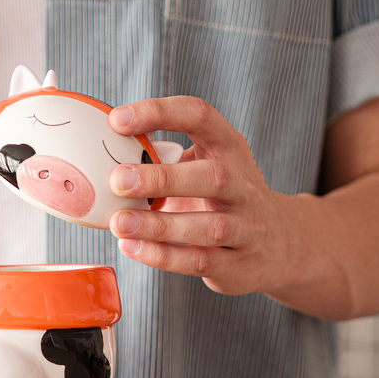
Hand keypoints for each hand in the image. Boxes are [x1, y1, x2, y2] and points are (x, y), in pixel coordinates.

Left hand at [107, 97, 298, 296]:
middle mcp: (242, 186)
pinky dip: (162, 256)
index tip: (116, 120)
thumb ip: (164, 156)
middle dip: (162, 178)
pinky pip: (198, 261)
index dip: (160, 112)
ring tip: (119, 223)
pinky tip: (131, 248)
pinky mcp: (235, 264)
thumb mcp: (205, 166)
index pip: (200, 117)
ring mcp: (244, 227)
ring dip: (159, 226)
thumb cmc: (222, 198)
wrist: (278, 245)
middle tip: (117, 180)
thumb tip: (100, 145)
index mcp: (228, 149)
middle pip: (211, 177)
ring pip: (206, 226)